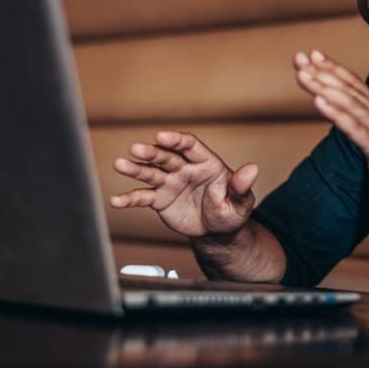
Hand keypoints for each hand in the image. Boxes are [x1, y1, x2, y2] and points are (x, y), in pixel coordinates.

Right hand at [110, 131, 258, 236]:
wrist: (218, 231)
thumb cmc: (231, 211)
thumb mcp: (241, 201)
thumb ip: (242, 186)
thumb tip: (252, 169)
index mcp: (206, 163)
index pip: (190, 146)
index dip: (176, 140)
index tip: (162, 136)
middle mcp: (185, 169)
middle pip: (166, 156)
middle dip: (151, 152)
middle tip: (136, 149)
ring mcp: (170, 182)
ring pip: (150, 172)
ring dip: (135, 168)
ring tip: (119, 164)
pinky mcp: (160, 199)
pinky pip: (143, 197)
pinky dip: (129, 198)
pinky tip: (116, 200)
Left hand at [294, 50, 368, 224]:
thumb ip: (363, 127)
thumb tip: (344, 117)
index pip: (354, 85)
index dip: (333, 68)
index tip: (311, 55)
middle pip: (348, 89)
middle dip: (322, 72)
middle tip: (299, 58)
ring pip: (349, 104)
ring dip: (324, 87)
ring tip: (303, 75)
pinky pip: (355, 129)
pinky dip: (336, 114)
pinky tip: (318, 102)